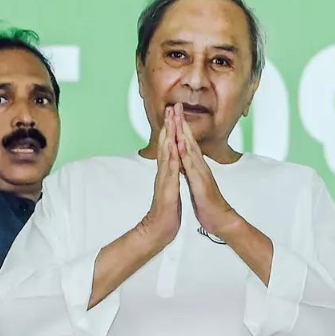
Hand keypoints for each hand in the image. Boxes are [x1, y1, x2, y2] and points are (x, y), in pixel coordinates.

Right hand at [137, 106, 181, 247]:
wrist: (160, 228)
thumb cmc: (166, 210)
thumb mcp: (170, 188)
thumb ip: (169, 175)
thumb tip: (171, 164)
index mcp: (167, 171)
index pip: (169, 146)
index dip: (171, 130)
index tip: (174, 114)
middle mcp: (164, 171)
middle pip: (165, 144)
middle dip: (168, 125)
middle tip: (171, 107)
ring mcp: (165, 178)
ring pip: (166, 153)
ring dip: (168, 136)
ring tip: (169, 120)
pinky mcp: (168, 187)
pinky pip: (170, 169)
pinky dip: (171, 156)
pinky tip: (172, 145)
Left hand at [173, 107, 242, 239]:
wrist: (220, 218)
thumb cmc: (208, 203)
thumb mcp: (197, 183)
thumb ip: (193, 170)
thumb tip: (186, 161)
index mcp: (197, 166)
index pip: (188, 143)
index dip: (180, 127)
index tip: (173, 113)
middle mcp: (200, 165)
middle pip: (189, 140)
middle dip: (181, 122)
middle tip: (175, 105)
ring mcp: (201, 172)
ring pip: (190, 149)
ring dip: (183, 133)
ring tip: (177, 118)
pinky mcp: (200, 182)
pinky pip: (191, 166)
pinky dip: (185, 154)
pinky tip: (180, 144)